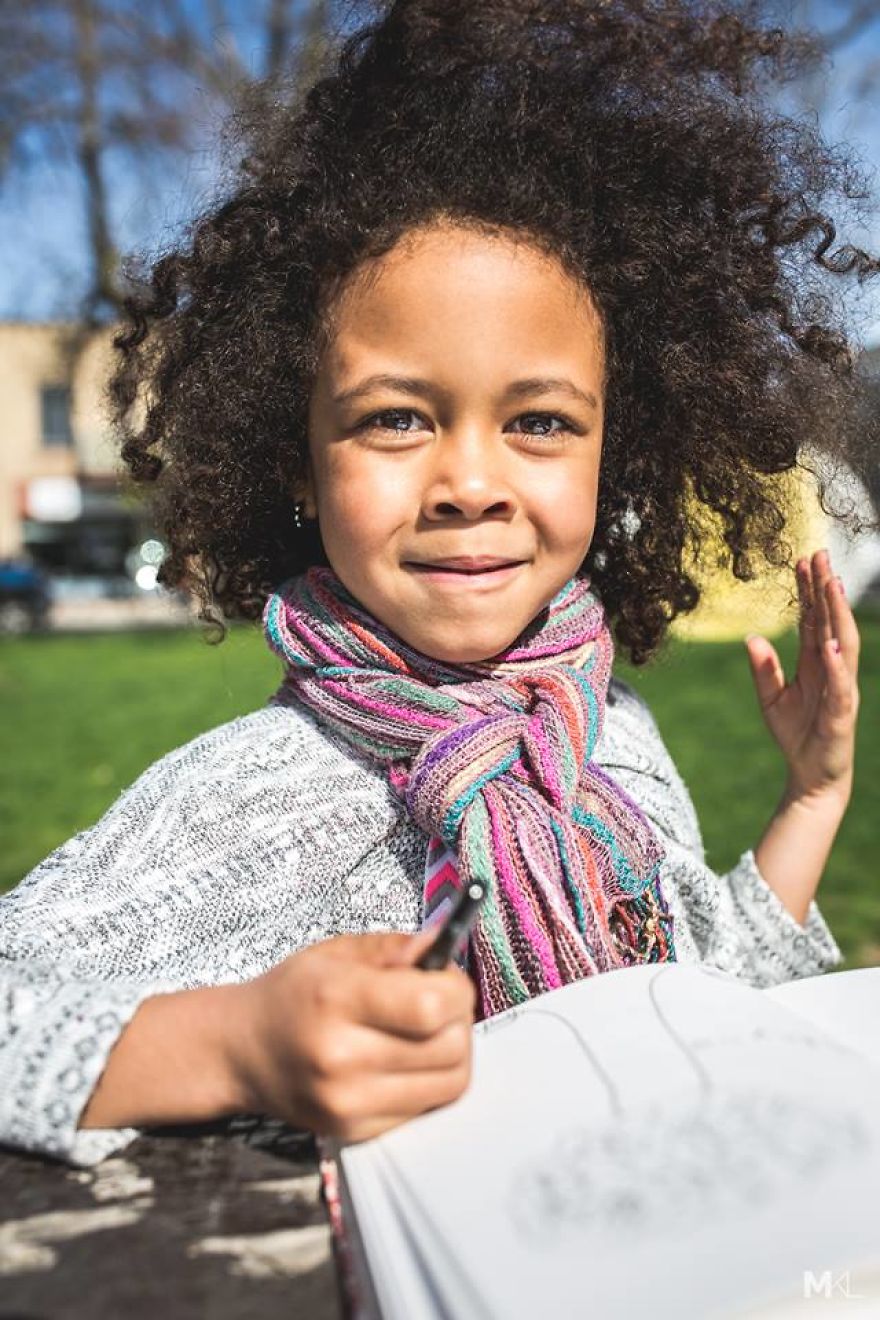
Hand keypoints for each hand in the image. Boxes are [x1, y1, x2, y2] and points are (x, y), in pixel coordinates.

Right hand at [231, 929, 476, 1142]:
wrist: (241, 1051)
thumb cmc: (292, 994)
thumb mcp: (337, 952)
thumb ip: (396, 948)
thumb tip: (444, 946)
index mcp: (335, 1000)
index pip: (431, 1006)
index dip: (455, 989)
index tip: (447, 977)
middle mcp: (341, 1057)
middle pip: (449, 1048)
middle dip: (459, 1019)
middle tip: (440, 1002)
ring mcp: (348, 1103)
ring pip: (449, 1083)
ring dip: (453, 1052)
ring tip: (427, 1031)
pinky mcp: (356, 1132)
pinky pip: (426, 1107)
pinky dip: (429, 1080)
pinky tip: (405, 1059)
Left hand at [745, 548, 859, 807]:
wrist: (810, 776)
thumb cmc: (795, 735)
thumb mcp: (770, 698)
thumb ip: (763, 668)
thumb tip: (750, 637)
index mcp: (814, 663)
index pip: (814, 619)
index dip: (809, 591)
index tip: (802, 560)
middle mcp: (831, 670)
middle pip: (831, 622)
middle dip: (826, 589)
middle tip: (820, 554)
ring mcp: (840, 689)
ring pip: (843, 644)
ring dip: (838, 615)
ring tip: (832, 585)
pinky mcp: (841, 714)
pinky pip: (840, 686)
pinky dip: (836, 666)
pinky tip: (830, 645)